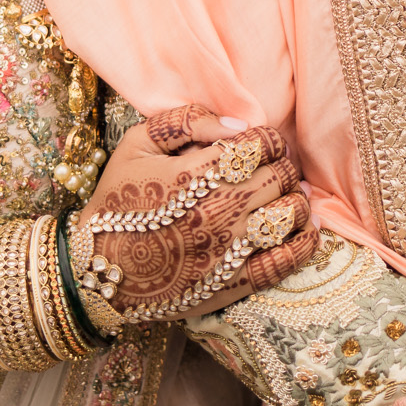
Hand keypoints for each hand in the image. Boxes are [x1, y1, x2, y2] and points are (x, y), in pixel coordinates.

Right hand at [74, 104, 318, 324]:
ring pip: (289, 214)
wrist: (99, 270)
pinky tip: (306, 230)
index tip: (263, 144)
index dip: (269, 139)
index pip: (258, 144)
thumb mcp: (136, 144)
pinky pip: (285, 262)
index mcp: (195, 173)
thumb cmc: (116, 201)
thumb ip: (186, 122)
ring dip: (298, 199)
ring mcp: (229, 250)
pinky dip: (305, 243)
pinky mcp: (233, 283)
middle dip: (283, 165)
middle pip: (280, 175)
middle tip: (277, 167)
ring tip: (292, 195)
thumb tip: (238, 125)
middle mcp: (217, 210)